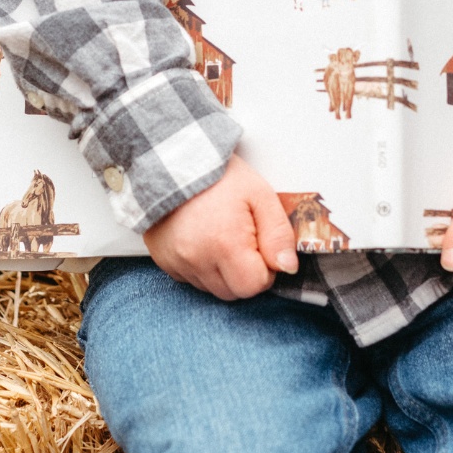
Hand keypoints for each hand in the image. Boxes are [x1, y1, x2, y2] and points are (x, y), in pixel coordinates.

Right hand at [143, 154, 298, 300]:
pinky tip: (202, 240)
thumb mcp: (259, 195)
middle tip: (242, 239)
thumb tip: (288, 267)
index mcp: (225, 244)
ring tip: (220, 235)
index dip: (265, 268)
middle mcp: (197, 259)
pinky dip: (201, 267)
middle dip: (244, 272)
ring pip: (212, 288)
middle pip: (233, 292)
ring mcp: (177, 262)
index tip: (259, 243)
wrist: (174, 159)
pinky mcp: (164, 261)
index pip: (254, 285)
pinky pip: (191, 279)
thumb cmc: (219, 174)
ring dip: (223, 271)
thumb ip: (278, 233)